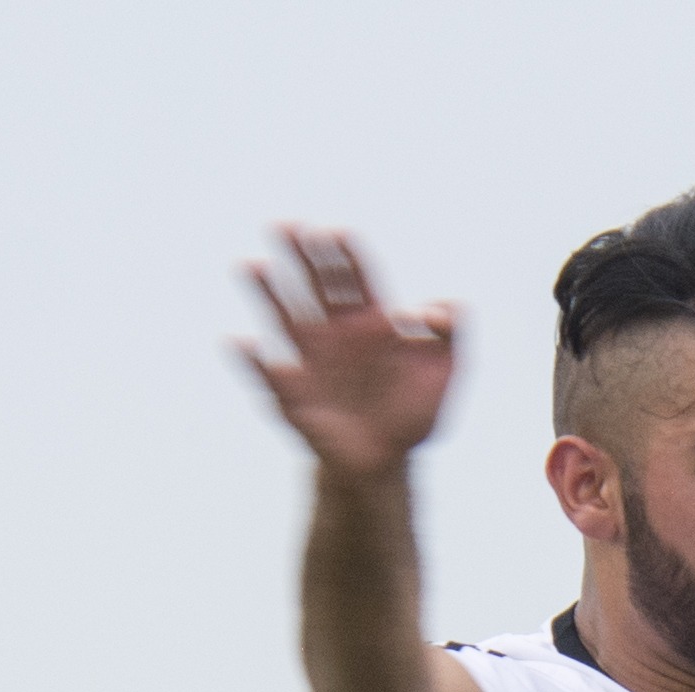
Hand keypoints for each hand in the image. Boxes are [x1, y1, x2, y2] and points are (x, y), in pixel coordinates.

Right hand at [236, 228, 458, 477]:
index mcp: (370, 321)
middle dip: (301, 255)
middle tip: (287, 226)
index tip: (338, 232)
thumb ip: (452, 336)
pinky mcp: (293, 394)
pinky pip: (268, 375)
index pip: (354, 278)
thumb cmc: (413, 414)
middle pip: (315, 285)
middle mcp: (334, 332)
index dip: (345, 254)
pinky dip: (253, 361)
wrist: (385, 462)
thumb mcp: (444, 374)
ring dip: (267, 292)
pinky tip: (241, 342)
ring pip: (284, 318)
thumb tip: (438, 308)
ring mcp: (310, 360)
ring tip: (252, 266)